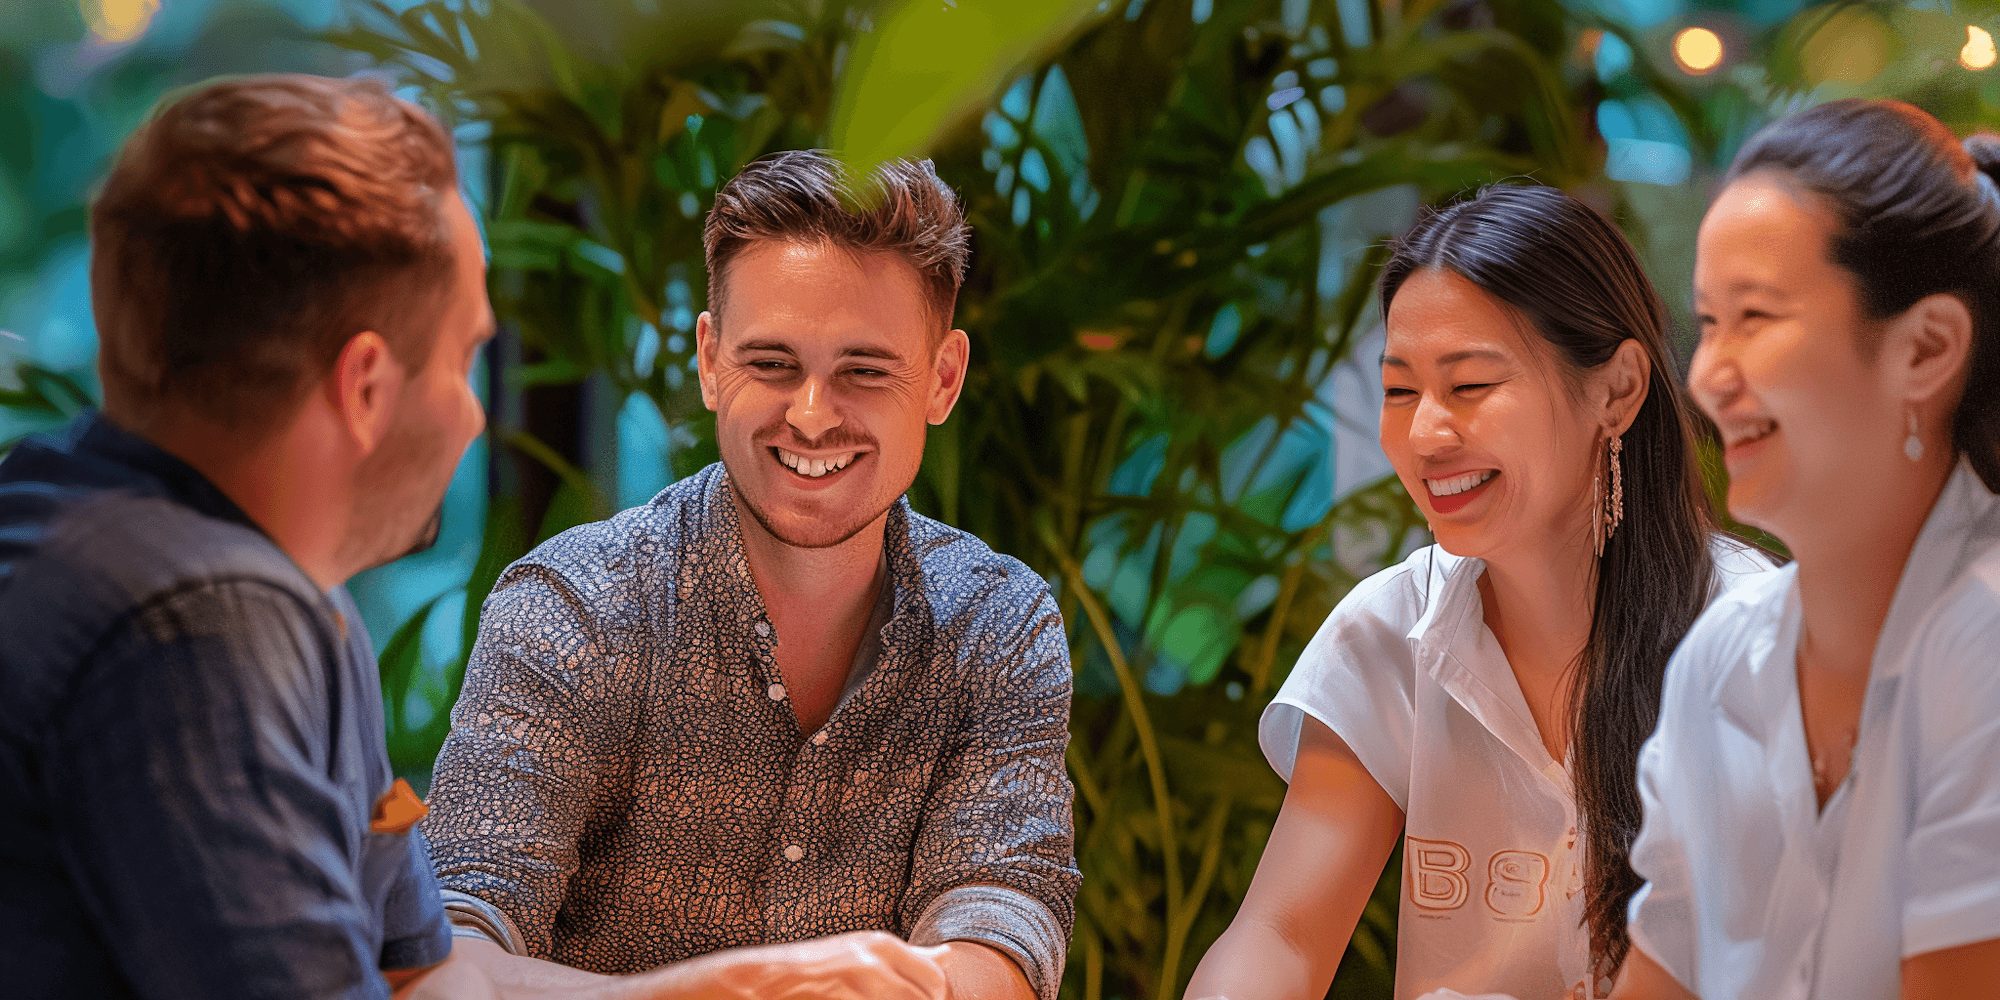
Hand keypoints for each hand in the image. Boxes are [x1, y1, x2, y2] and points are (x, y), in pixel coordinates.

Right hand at [665, 930, 947, 999]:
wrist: (759, 982)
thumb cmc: (816, 973)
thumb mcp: (864, 957)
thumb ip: (908, 958)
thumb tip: (951, 954)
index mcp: (883, 945)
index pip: (937, 983)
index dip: (931, 999)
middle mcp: (874, 958)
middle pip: (924, 997)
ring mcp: (858, 980)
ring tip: (855, 998)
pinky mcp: (841, 994)